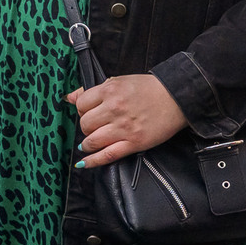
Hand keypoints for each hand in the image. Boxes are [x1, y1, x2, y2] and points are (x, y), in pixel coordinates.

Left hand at [68, 74, 187, 168]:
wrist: (176, 97)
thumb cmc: (148, 88)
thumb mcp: (119, 81)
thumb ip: (93, 90)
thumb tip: (69, 97)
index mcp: (110, 90)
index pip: (81, 104)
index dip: (82, 110)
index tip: (88, 112)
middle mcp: (114, 109)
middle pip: (85, 124)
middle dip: (86, 127)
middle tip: (94, 126)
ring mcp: (124, 128)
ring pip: (92, 141)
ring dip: (88, 143)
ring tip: (91, 142)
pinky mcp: (134, 143)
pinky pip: (107, 155)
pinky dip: (93, 161)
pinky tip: (84, 163)